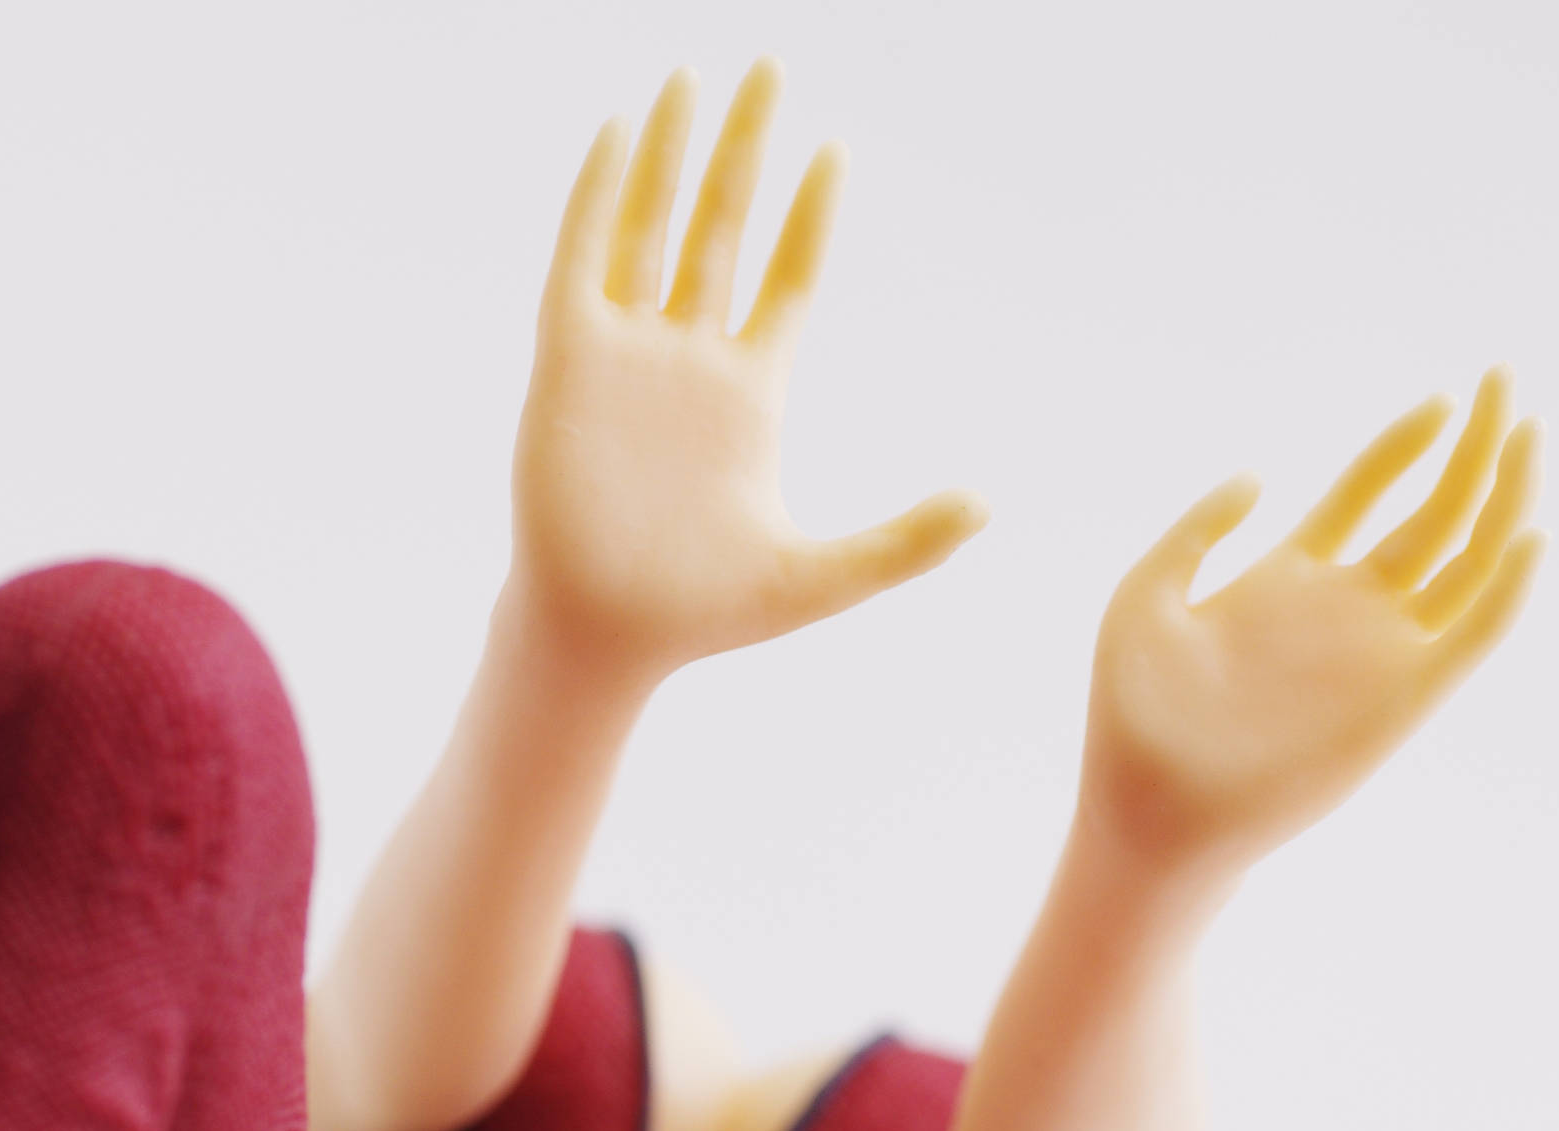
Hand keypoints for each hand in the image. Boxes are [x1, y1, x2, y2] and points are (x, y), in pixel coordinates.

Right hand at [505, 60, 986, 694]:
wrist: (607, 637)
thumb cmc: (703, 616)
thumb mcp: (824, 577)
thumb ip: (908, 540)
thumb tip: (990, 505)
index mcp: (750, 395)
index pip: (788, 282)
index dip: (811, 219)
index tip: (835, 151)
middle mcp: (688, 360)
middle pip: (721, 229)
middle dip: (745, 151)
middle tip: (772, 66)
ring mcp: (627, 355)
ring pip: (651, 228)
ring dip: (669, 153)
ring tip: (691, 77)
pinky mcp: (569, 361)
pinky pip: (583, 260)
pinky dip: (598, 197)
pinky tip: (619, 133)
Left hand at [1079, 371, 1545, 884]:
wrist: (1149, 811)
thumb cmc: (1130, 720)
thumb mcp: (1143, 598)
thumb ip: (1197, 530)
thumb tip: (1260, 476)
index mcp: (1288, 579)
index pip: (1368, 490)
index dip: (1407, 442)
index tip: (1442, 398)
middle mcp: (1344, 612)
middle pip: (1433, 513)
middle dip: (1473, 447)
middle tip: (1502, 380)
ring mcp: (1377, 655)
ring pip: (1468, 562)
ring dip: (1506, 498)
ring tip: (1527, 434)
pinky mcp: (1401, 701)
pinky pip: (1471, 637)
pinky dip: (1505, 588)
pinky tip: (1523, 535)